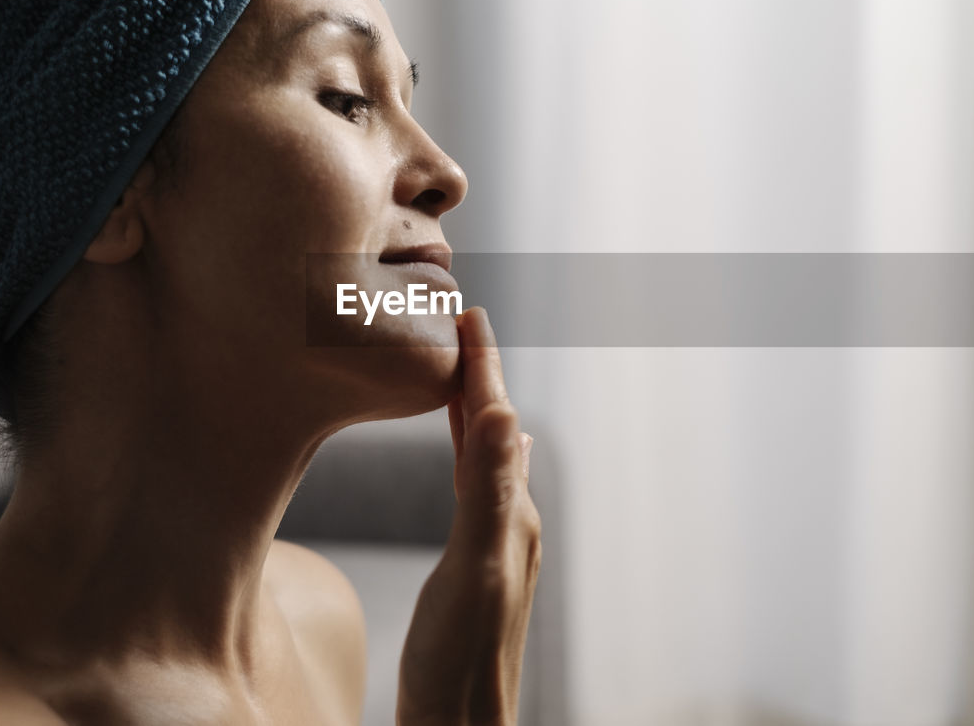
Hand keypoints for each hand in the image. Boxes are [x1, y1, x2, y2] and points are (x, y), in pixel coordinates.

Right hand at [397, 307, 541, 725]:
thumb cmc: (460, 660)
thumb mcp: (475, 568)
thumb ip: (491, 493)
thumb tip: (512, 414)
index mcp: (511, 513)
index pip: (495, 422)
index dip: (481, 368)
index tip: (469, 313)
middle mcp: (510, 519)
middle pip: (495, 432)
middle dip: (479, 378)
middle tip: (461, 327)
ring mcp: (494, 541)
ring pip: (486, 456)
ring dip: (475, 411)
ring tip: (462, 374)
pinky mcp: (474, 562)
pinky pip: (475, 486)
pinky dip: (469, 453)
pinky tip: (476, 454)